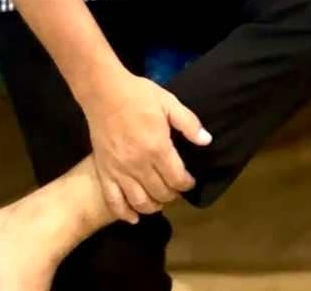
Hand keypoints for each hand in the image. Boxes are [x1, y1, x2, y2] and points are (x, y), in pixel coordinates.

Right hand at [82, 73, 211, 223]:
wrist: (103, 92)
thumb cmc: (139, 95)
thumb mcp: (169, 103)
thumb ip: (189, 124)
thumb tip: (206, 141)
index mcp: (158, 148)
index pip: (178, 178)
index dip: (187, 183)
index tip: (190, 180)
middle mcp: (139, 165)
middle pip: (161, 193)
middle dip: (172, 194)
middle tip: (175, 188)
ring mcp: (119, 170)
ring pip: (139, 201)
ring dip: (153, 206)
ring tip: (159, 201)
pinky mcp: (104, 171)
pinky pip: (113, 200)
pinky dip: (125, 213)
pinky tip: (134, 217)